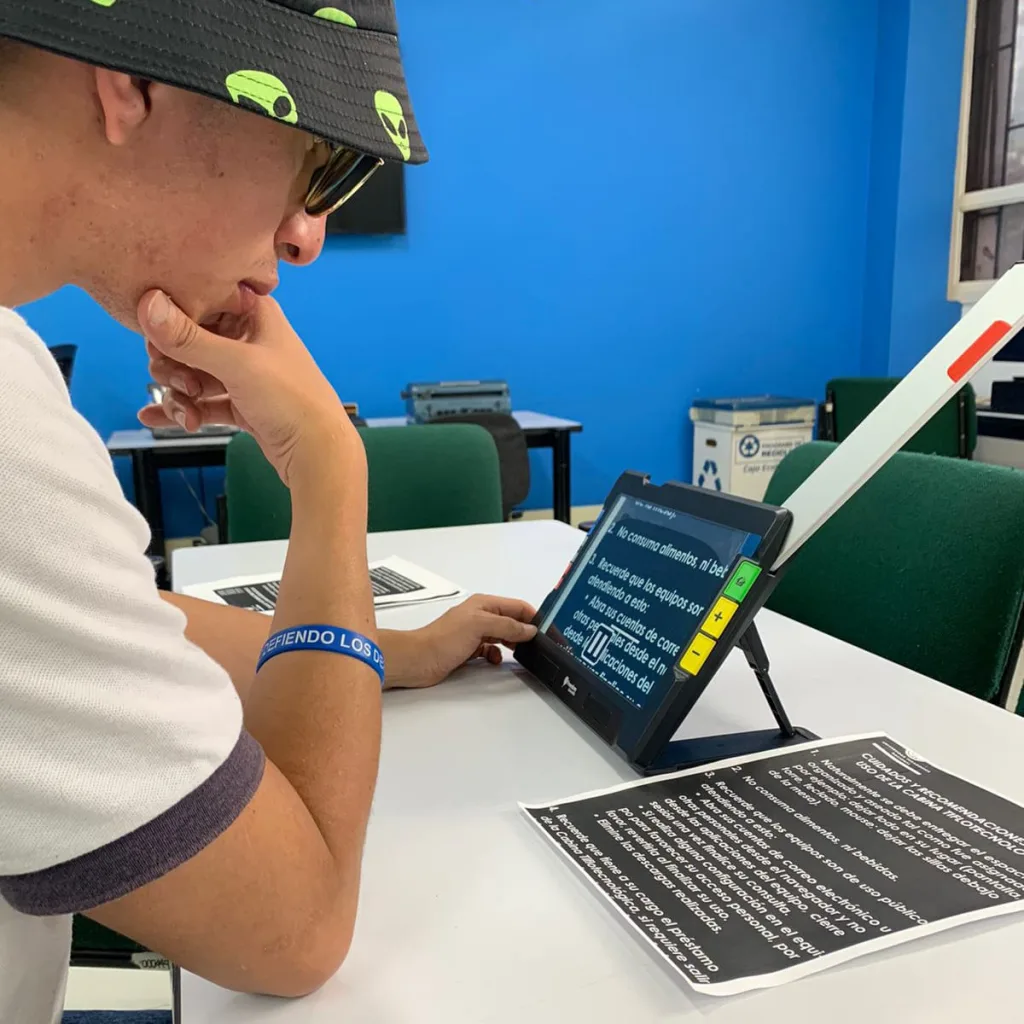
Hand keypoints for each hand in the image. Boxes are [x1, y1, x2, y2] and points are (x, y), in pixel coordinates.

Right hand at [136, 291, 361, 485]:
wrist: (318, 452)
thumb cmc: (292, 400)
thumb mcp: (237, 364)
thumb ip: (188, 338)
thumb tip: (146, 304)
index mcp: (254, 313)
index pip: (200, 301)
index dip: (173, 321)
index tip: (156, 341)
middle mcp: (248, 337)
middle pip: (189, 340)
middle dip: (173, 365)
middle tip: (180, 385)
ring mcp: (245, 372)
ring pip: (193, 373)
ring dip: (179, 393)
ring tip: (186, 415)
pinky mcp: (241, 402)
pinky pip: (202, 400)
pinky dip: (183, 409)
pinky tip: (156, 419)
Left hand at [383, 595, 538, 688]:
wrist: (417, 660)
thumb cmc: (446, 639)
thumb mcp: (480, 626)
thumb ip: (507, 626)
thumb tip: (530, 629)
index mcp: (484, 604)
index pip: (517, 606)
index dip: (534, 617)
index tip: (550, 631)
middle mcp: (481, 615)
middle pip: (512, 620)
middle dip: (526, 631)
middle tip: (542, 646)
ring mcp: (474, 633)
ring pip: (502, 635)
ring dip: (513, 643)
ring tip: (525, 654)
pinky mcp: (468, 649)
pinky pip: (490, 649)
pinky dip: (496, 654)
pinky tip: (495, 660)